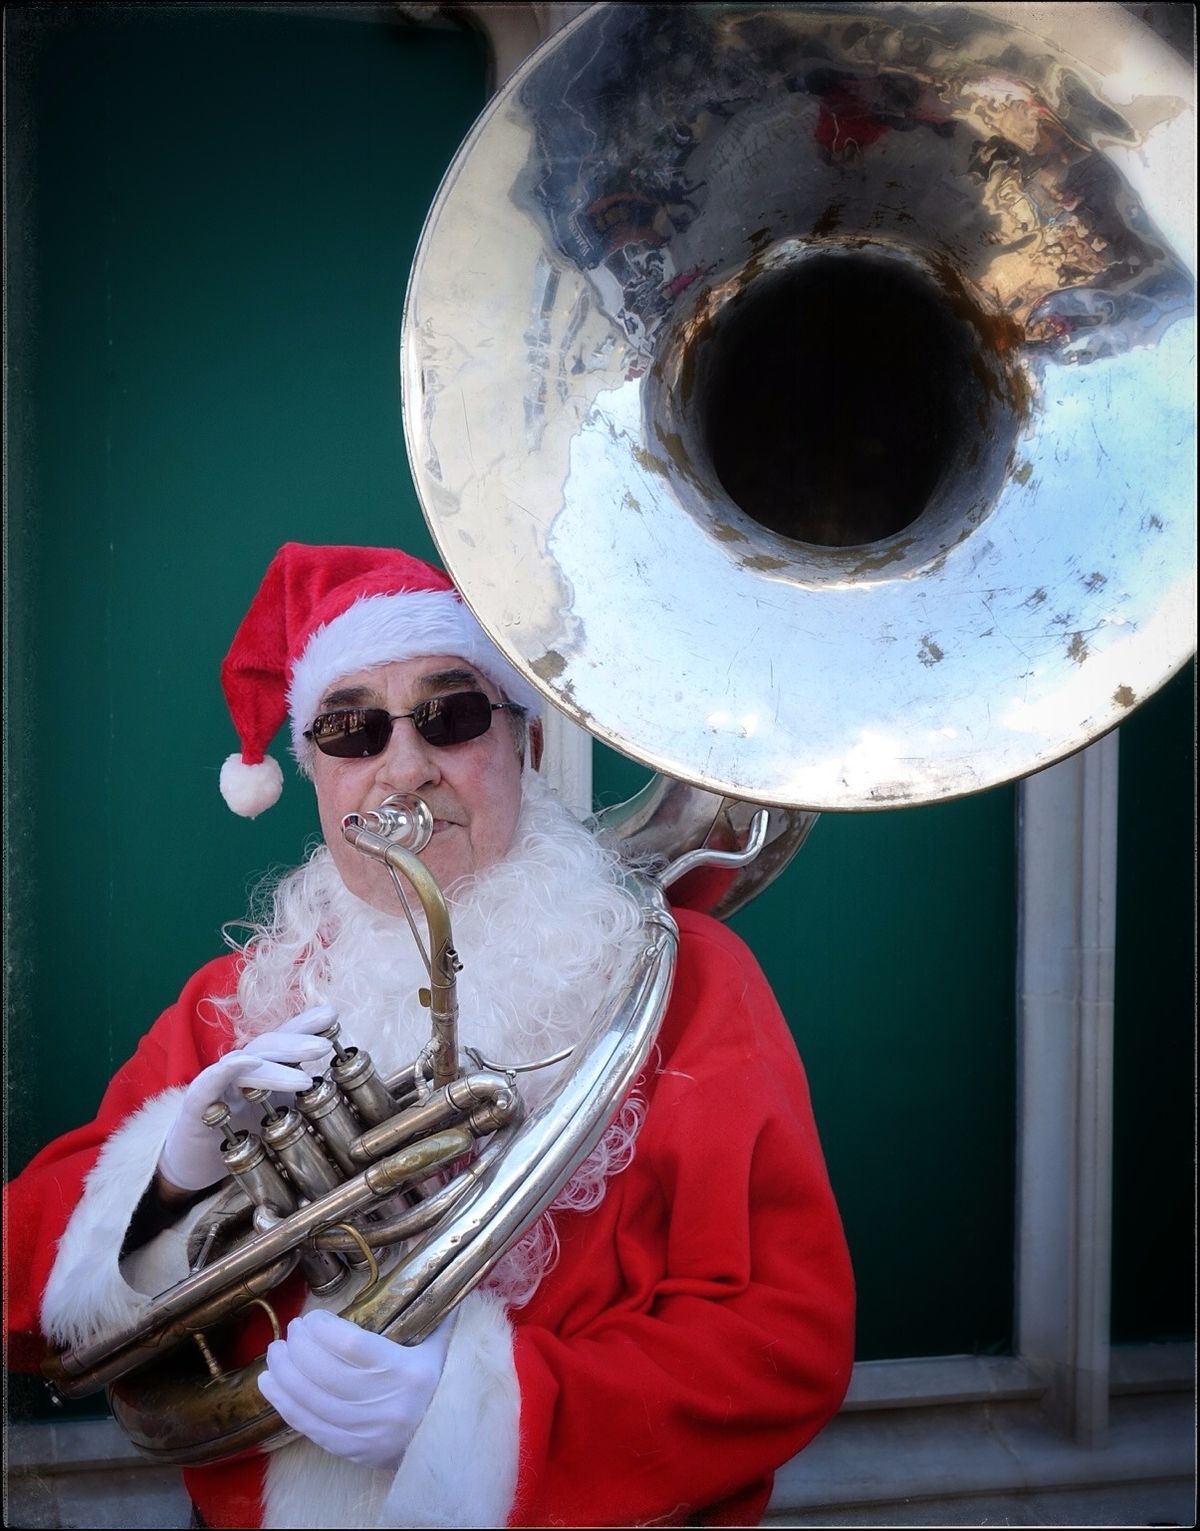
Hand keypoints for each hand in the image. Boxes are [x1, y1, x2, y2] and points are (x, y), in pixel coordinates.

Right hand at [157, 1003, 337, 1193]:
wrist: (194, 1162)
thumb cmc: (241, 1130)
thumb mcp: (281, 1111)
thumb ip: (305, 1096)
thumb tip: (348, 1089)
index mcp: (263, 1067)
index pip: (286, 1039)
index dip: (306, 1024)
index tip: (333, 1014)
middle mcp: (241, 1068)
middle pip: (269, 1045)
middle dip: (297, 1042)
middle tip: (325, 1045)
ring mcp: (218, 1083)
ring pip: (246, 1064)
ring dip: (275, 1068)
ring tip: (303, 1079)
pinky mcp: (196, 1104)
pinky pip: (209, 1083)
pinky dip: (227, 1069)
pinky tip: (246, 1062)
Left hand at [258, 1309, 449, 1471]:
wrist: (454, 1441)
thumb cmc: (448, 1384)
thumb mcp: (446, 1345)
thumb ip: (434, 1309)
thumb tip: (427, 1266)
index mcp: (407, 1372)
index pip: (352, 1346)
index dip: (323, 1329)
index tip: (312, 1316)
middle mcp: (383, 1403)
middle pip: (325, 1372)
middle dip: (299, 1347)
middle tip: (290, 1330)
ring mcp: (365, 1432)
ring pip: (311, 1401)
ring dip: (285, 1373)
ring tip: (274, 1352)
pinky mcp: (352, 1451)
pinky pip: (309, 1427)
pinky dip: (284, 1404)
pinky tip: (270, 1384)